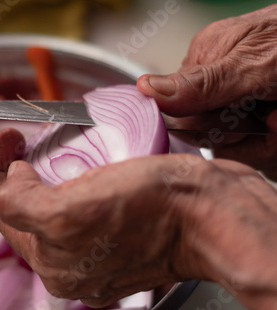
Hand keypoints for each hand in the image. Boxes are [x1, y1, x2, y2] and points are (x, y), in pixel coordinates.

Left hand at [0, 129, 276, 309]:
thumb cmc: (148, 211)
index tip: (8, 138)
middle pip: (30, 212)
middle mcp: (74, 265)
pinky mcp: (121, 232)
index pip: (7, 214)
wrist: (210, 213)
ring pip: (57, 206)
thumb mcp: (68, 211)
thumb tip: (11, 180)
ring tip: (50, 146)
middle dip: (22, 173)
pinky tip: (83, 162)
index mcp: (54, 266)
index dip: (0, 172)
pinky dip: (77, 179)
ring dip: (48, 174)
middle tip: (24, 140)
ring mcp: (99, 249)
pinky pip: (86, 202)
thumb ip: (21, 204)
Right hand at [137, 4, 276, 178]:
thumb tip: (148, 89)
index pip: (177, 111)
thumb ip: (201, 83)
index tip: (238, 123)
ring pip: (228, 144)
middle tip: (271, 117)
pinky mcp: (258, 117)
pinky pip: (248, 148)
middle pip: (202, 130)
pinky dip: (270, 144)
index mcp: (205, 58)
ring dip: (261, 142)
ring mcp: (239, 99)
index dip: (206, 126)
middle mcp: (217, 81)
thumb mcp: (255, 63)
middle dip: (240, 133)